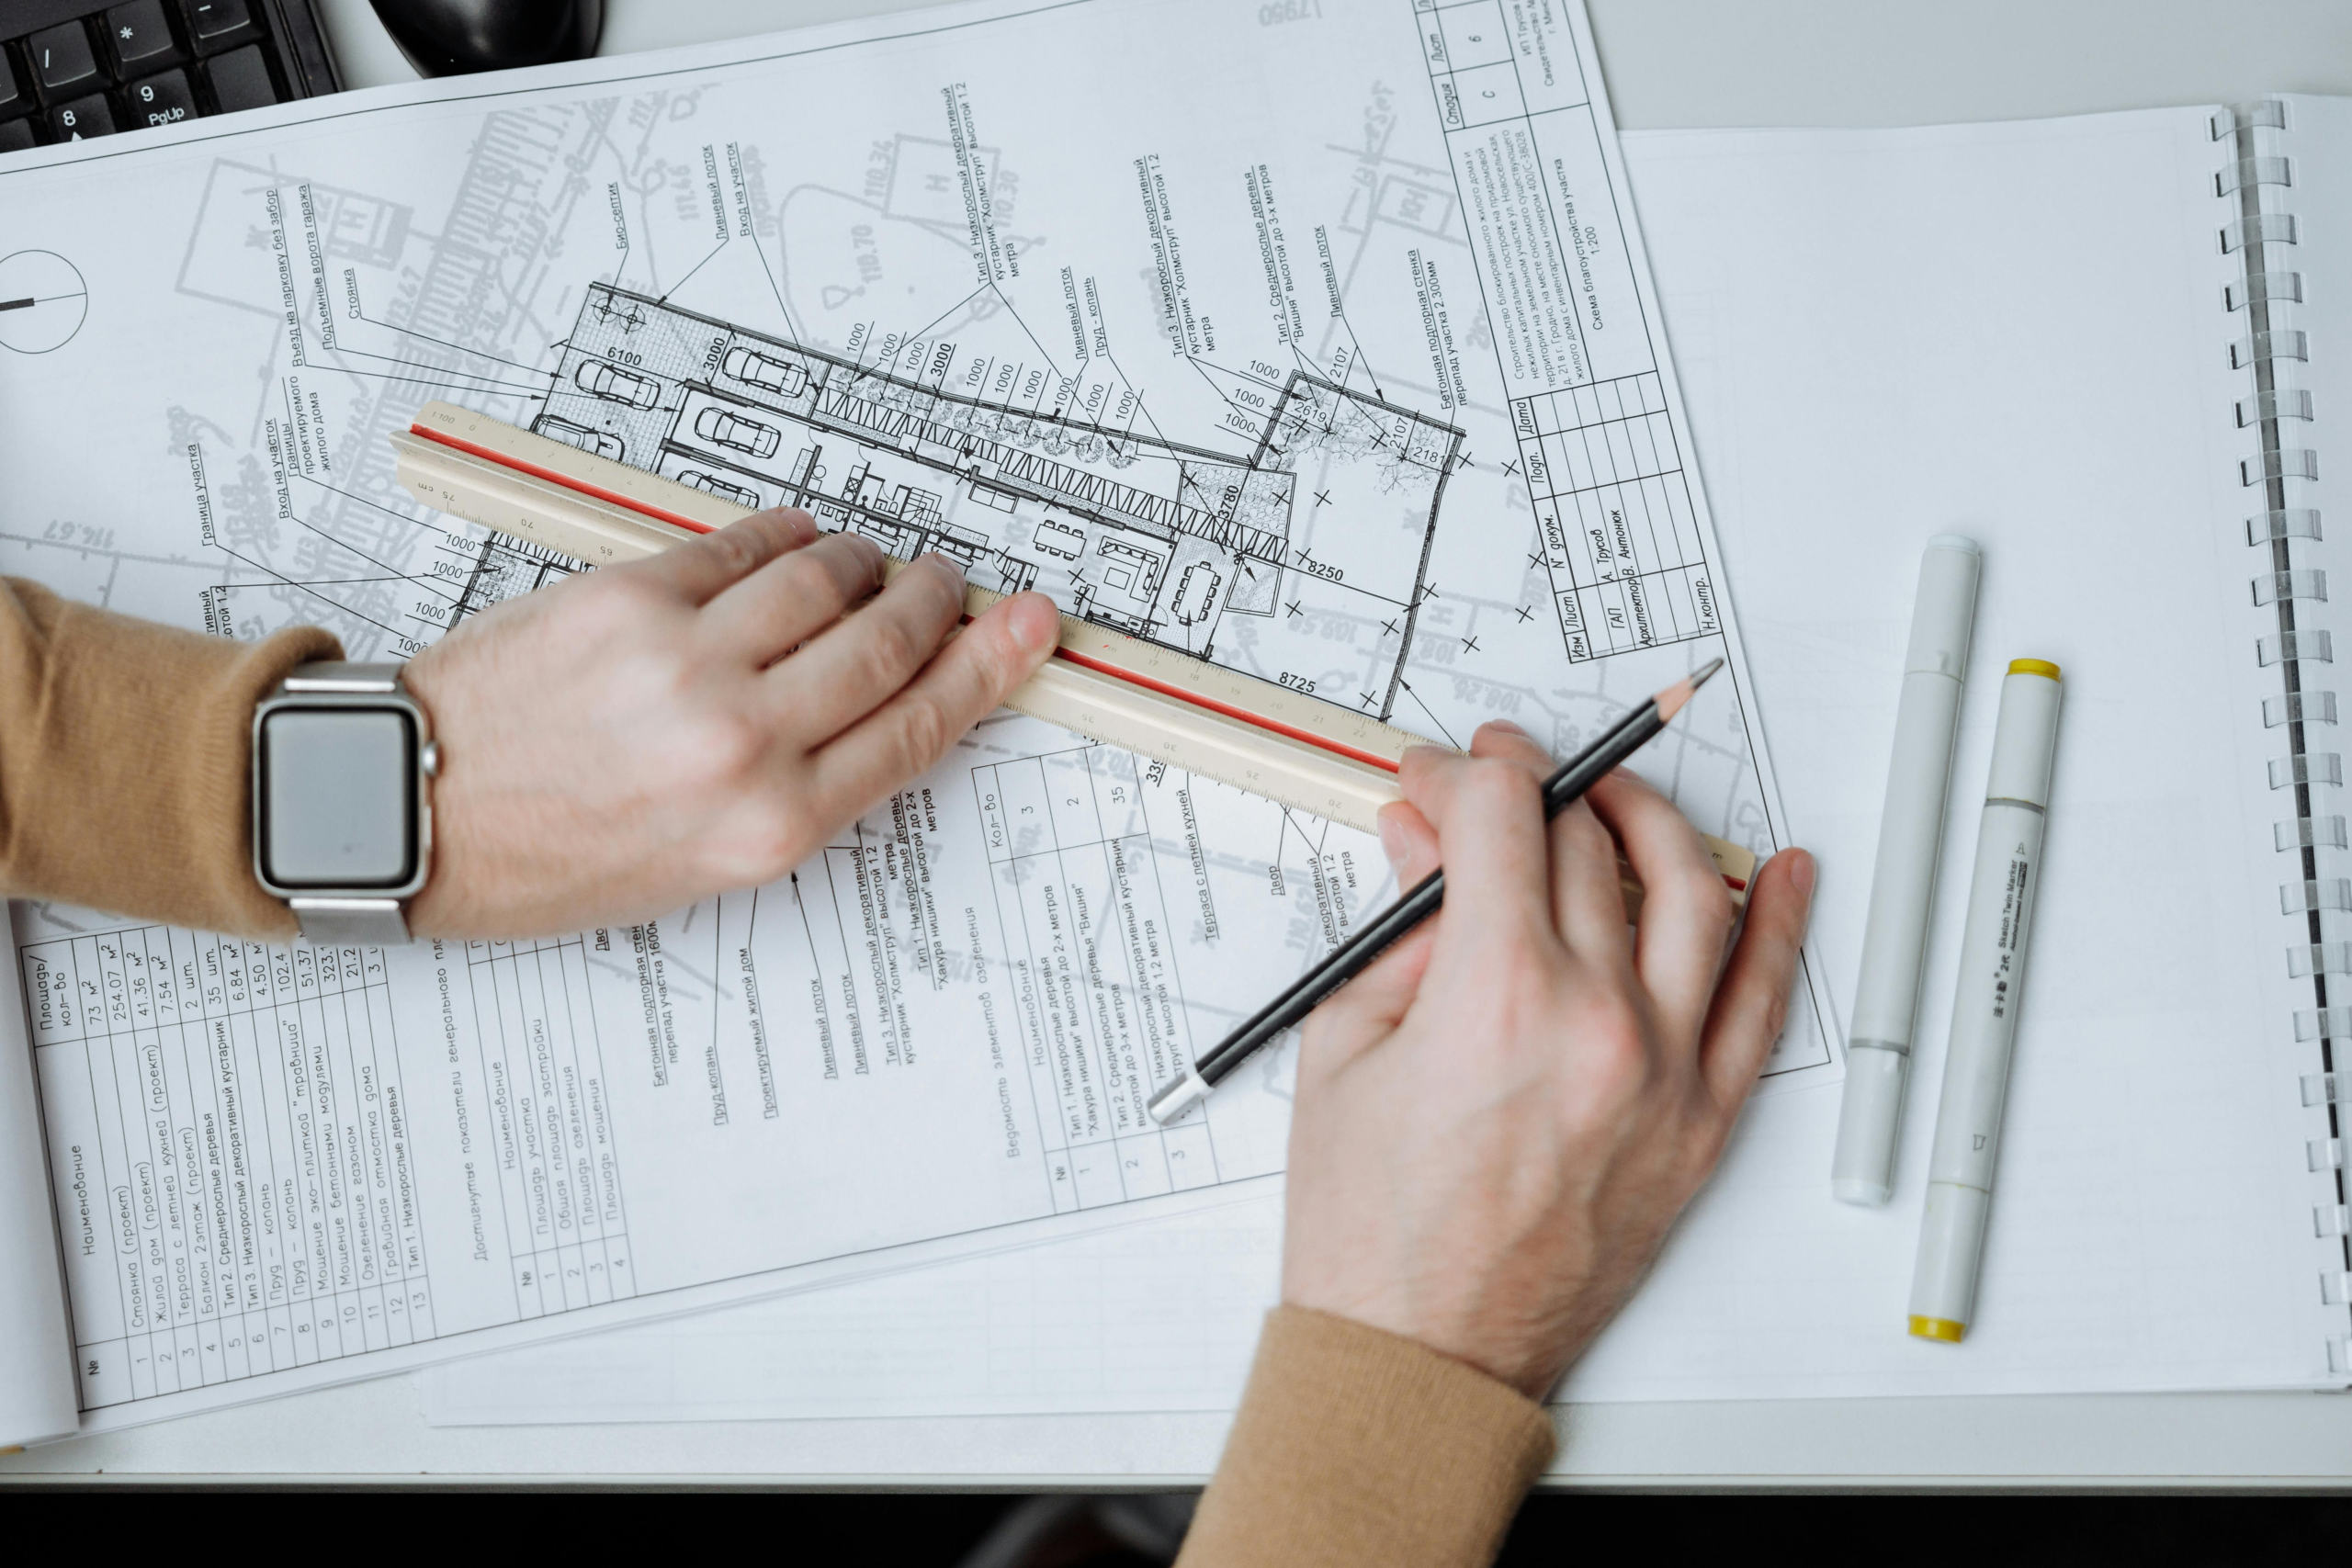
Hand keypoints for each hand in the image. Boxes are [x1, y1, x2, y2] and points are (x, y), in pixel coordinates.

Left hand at [401, 508, 1059, 937]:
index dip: (987, 666)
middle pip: (888, 642)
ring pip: (827, 578)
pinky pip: (745, 544)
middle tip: (941, 582)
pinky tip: (791, 544)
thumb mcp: (700, 867)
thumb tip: (882, 702)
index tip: (1028, 625)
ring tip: (861, 566)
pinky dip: (785, 537)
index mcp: (769, 828)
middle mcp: (741, 744)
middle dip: (932, 600)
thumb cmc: (548, 857)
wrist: (413, 810)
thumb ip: (801, 789)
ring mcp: (688, 662)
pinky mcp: (631, 596)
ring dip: (861, 562)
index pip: (918, 727)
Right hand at [1280, 720, 1814, 1397]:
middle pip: (1583, 843)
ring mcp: (1665, 1070)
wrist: (1420, 1357)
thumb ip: (1397, 933)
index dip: (1459, 776)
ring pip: (1690, 891)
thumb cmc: (1372, 1232)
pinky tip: (1782, 874)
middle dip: (1528, 790)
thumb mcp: (1346, 1051)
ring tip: (1613, 800)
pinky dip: (1779, 924)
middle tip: (1489, 789)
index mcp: (1499, 993)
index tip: (1435, 782)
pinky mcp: (1702, 1123)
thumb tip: (1422, 846)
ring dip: (1650, 821)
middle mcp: (1599, 1019)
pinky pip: (1761, 1001)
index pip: (1500, 817)